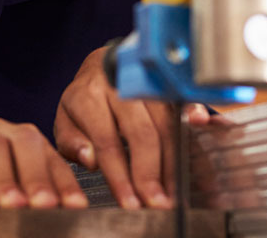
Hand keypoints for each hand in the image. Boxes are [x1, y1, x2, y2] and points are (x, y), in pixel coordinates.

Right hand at [0, 118, 86, 230]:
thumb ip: (30, 212)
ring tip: (14, 207)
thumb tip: (58, 230)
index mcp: (23, 140)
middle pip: (25, 142)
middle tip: (47, 205)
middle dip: (38, 175)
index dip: (65, 181)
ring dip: (6, 180)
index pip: (50, 157)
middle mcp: (0, 131)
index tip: (77, 206)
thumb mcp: (8, 206)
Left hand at [53, 46, 210, 209]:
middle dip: (150, 172)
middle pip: (141, 133)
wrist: (103, 62)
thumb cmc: (84, 100)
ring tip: (173, 189)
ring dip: (172, 159)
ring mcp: (144, 81)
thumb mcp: (65, 119)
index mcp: (88, 96)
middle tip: (157, 202)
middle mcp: (119, 86)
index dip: (120, 175)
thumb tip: (90, 160)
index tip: (129, 202)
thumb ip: (72, 141)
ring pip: (165, 121)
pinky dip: (194, 115)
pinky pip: (182, 99)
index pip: (107, 141)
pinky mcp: (164, 80)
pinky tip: (200, 129)